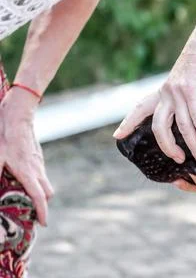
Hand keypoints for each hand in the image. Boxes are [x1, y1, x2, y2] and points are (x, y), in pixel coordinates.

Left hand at [0, 88, 53, 225]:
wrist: (18, 115)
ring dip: (39, 193)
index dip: (42, 211)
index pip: (39, 196)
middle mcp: (37, 169)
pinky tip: (22, 178)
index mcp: (28, 172)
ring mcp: (39, 162)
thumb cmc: (5, 135)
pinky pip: (40, 174)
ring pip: (45, 183)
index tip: (44, 223)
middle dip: (42, 204)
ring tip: (25, 198)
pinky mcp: (37, 157)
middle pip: (47, 192)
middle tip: (32, 214)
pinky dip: (36, 181)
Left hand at [113, 28, 195, 167]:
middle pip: (159, 127)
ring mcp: (178, 92)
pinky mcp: (192, 90)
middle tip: (178, 160)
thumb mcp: (189, 77)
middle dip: (168, 147)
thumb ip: (186, 93)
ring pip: (182, 127)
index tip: (117, 136)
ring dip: (193, 147)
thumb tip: (194, 110)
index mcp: (164, 90)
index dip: (129, 122)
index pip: (141, 108)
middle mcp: (167, 93)